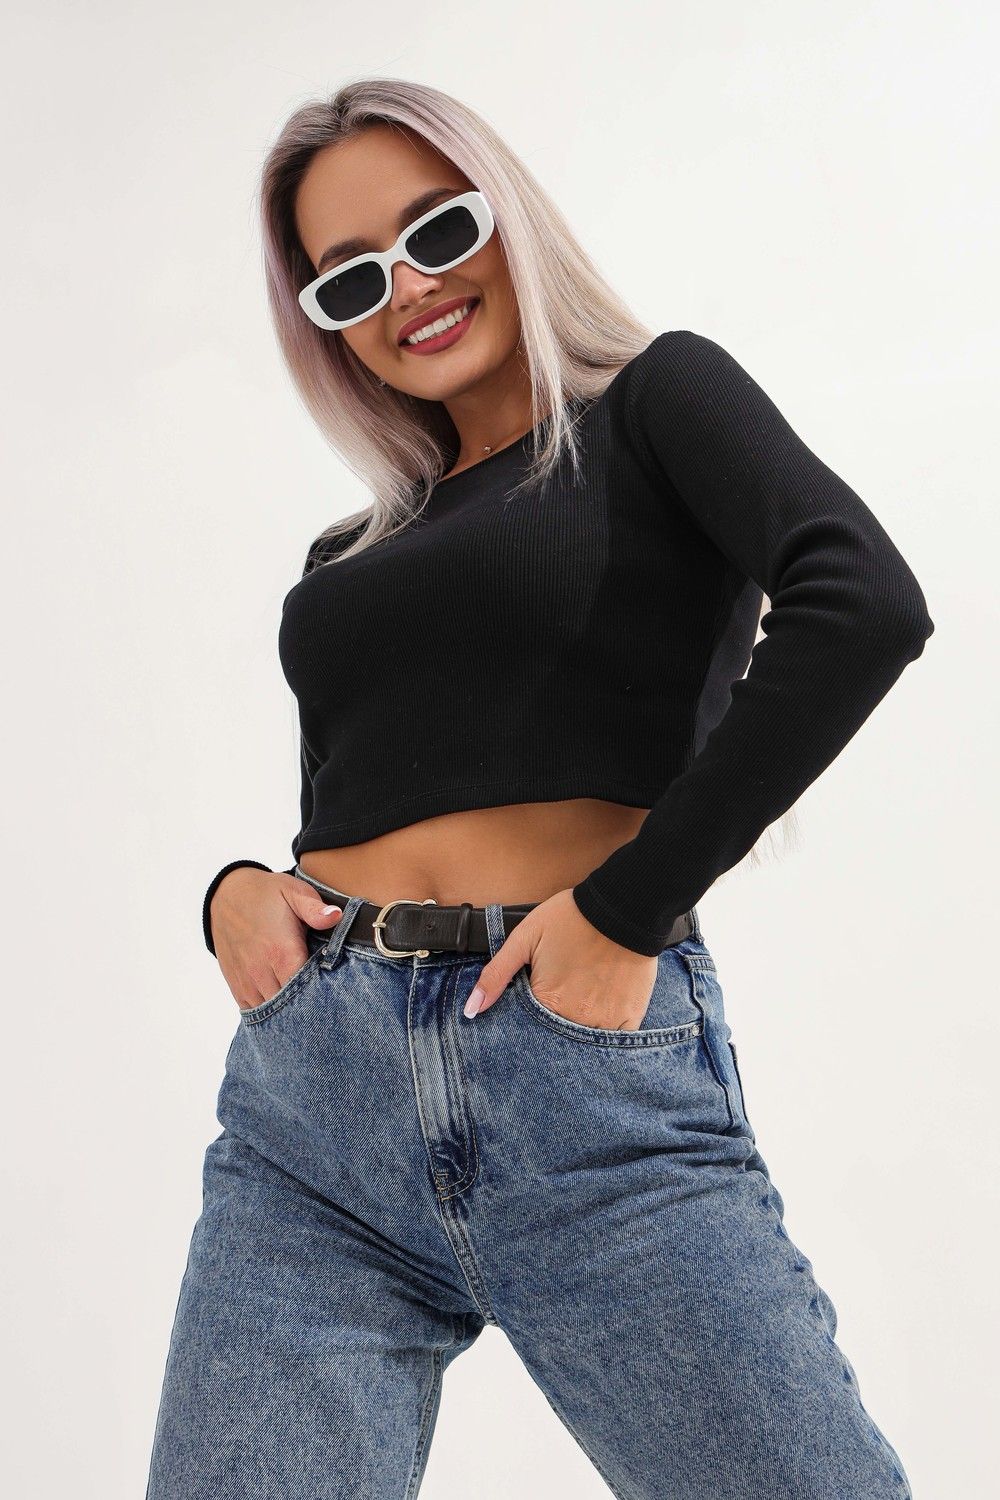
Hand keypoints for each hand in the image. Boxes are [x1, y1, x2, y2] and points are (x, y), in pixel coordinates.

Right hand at [210, 868, 343, 1010]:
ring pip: (272, 1012)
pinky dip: (269, 1013)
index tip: (335, 991)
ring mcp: (247, 981)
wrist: (227, 895)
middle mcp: (262, 971)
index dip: (323, 993)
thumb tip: (336, 916)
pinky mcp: (236, 984)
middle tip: (325, 1001)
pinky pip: (253, 1011)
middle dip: (308, 1005)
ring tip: (306, 1004)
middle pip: (290, 1005)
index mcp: (282, 952)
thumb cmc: (266, 894)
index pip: (307, 989)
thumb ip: (315, 909)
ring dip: (288, 1011)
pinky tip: (283, 1006)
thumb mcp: (294, 892)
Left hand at [462, 887, 657, 1029]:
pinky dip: (606, 1029)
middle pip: (557, 1039)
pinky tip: (602, 1007)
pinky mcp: (630, 1017)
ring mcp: (606, 1021)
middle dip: (553, 1027)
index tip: (539, 998)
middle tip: (563, 995)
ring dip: (579, 1028)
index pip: (529, 1030)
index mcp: (548, 1002)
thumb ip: (496, 975)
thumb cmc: (570, 918)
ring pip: (585, 1042)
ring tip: (582, 1000)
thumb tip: (471, 1010)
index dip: (529, 1017)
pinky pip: (614, 1040)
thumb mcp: (524, 939)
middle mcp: (576, 1019)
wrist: (622, 907)